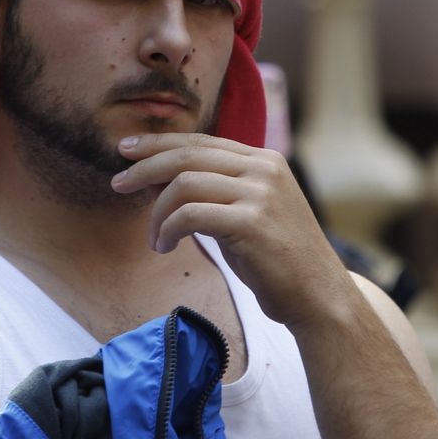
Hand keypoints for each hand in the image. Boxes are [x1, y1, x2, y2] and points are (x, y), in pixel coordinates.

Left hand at [111, 133, 353, 329]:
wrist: (319, 297)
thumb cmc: (278, 262)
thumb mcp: (247, 214)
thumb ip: (215, 192)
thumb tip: (161, 179)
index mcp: (263, 161)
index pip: (200, 141)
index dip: (160, 143)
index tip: (128, 150)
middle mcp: (263, 169)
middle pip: (187, 154)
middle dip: (145, 166)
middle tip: (118, 182)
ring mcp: (260, 193)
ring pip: (184, 183)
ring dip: (156, 212)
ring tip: (153, 239)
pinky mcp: (251, 222)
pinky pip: (189, 214)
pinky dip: (168, 229)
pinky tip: (165, 247)